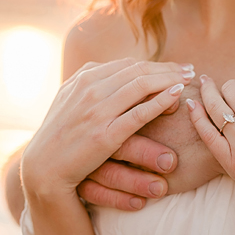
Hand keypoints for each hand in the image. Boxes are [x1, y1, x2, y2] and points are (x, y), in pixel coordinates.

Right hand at [22, 59, 192, 199]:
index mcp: (83, 79)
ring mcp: (96, 111)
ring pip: (141, 86)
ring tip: (189, 79)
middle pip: (138, 71)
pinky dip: (161, 100)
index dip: (155, 65)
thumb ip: (94, 86)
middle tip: (190, 70)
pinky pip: (139, 112)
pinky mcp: (105, 135)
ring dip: (169, 79)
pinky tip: (178, 95)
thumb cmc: (63, 137)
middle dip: (168, 69)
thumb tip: (122, 73)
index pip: (127, 65)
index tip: (176, 67)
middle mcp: (89, 90)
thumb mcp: (73, 102)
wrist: (44, 169)